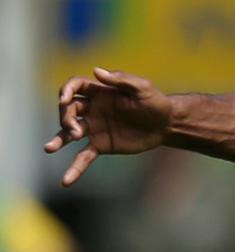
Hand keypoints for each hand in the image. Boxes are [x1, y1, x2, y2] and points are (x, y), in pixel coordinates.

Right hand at [43, 68, 171, 186]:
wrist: (167, 125)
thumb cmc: (156, 102)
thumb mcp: (142, 88)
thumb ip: (121, 80)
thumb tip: (96, 71)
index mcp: (100, 92)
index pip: (75, 87)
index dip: (66, 91)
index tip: (64, 99)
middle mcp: (93, 109)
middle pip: (69, 110)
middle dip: (66, 119)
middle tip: (76, 130)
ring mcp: (95, 128)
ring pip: (69, 133)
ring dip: (58, 139)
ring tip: (49, 148)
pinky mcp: (101, 145)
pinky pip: (83, 157)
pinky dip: (75, 168)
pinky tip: (66, 181)